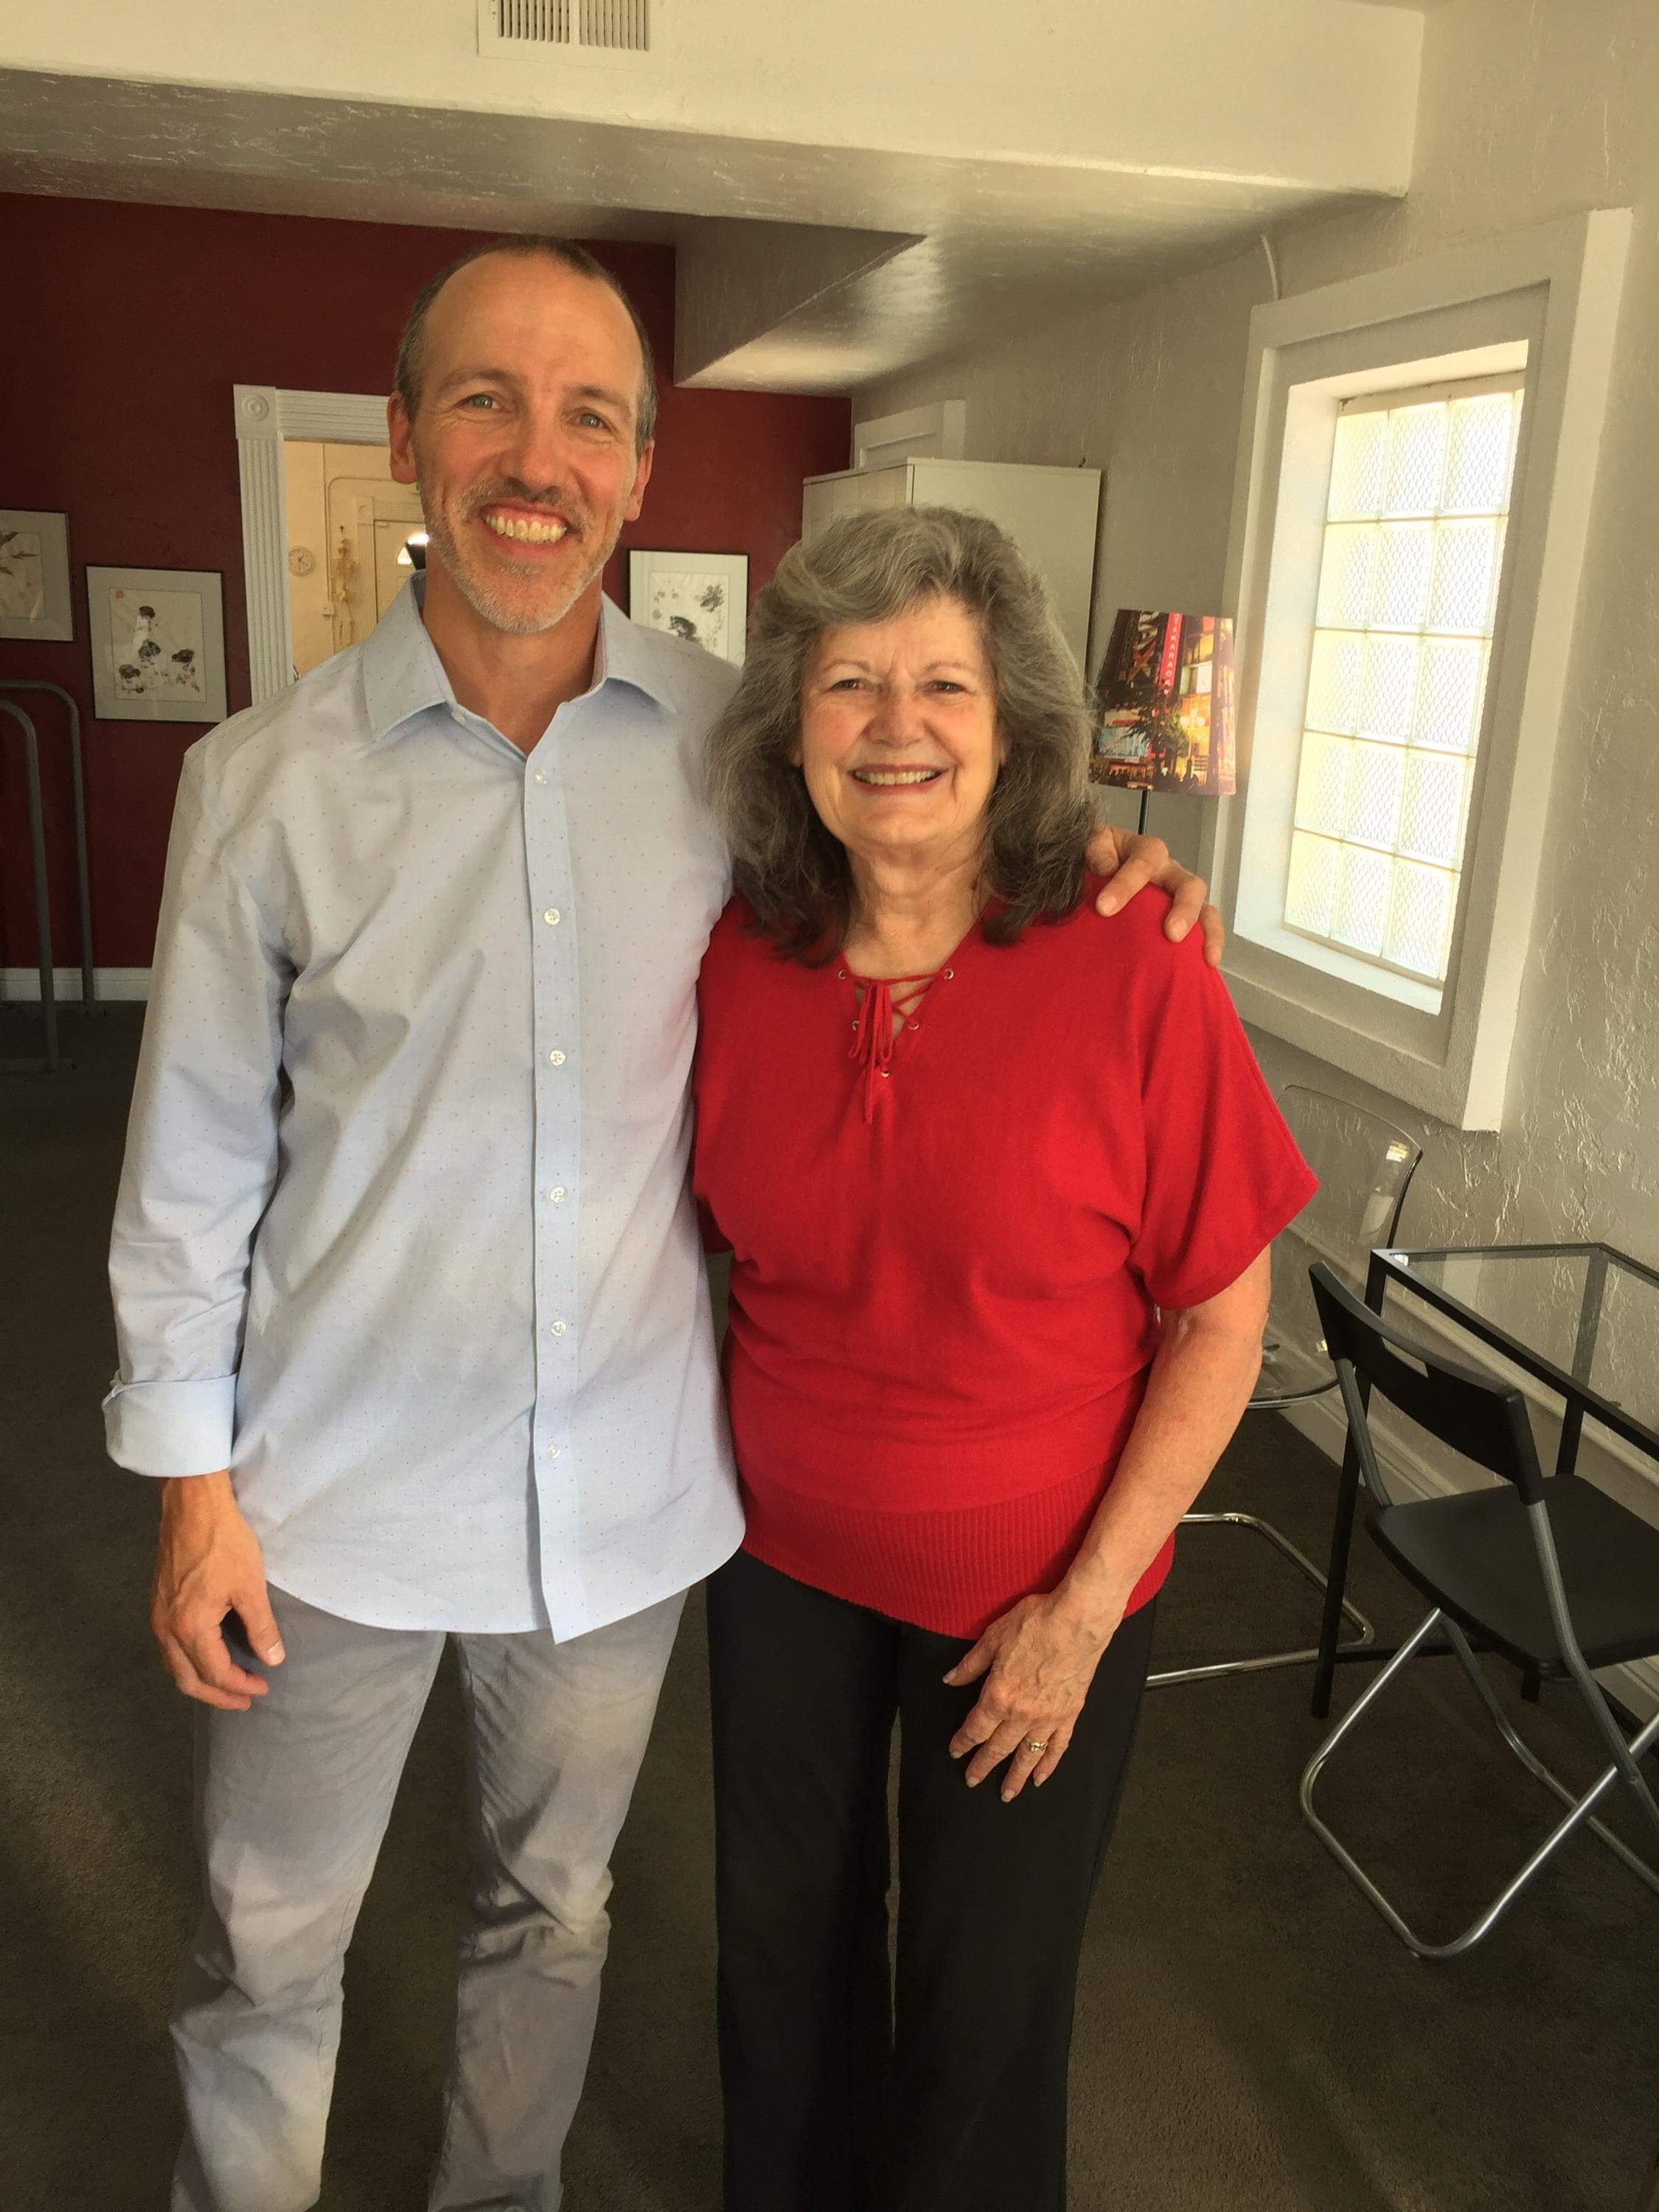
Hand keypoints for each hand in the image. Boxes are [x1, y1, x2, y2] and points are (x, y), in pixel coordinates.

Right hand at [152, 1471, 284, 1710]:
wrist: (191, 1506)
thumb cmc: (223, 1542)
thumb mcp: (250, 1586)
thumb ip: (261, 1626)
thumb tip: (272, 1659)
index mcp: (190, 1628)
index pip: (215, 1673)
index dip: (240, 1685)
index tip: (263, 1687)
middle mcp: (166, 1629)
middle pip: (188, 1679)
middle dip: (217, 1694)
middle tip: (244, 1700)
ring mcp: (157, 1616)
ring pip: (174, 1665)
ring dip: (200, 1680)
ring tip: (226, 1683)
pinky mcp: (157, 1603)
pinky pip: (168, 1647)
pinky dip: (187, 1661)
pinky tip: (205, 1655)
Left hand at [943, 1589, 1122, 1800]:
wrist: (1078, 1622)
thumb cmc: (1034, 1624)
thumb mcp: (993, 1637)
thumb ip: (971, 1664)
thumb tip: (949, 1680)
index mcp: (998, 1695)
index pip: (975, 1727)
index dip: (963, 1742)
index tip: (955, 1752)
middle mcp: (1021, 1715)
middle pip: (998, 1748)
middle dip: (983, 1766)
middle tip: (971, 1781)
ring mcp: (1048, 1719)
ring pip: (1027, 1756)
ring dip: (1015, 1777)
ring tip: (1006, 1794)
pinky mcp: (1069, 1715)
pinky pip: (1057, 1747)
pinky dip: (1048, 1765)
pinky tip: (1041, 1778)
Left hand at [1085, 823, 1223, 967]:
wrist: (1095, 868)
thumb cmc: (1096, 859)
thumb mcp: (1090, 845)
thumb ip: (1095, 851)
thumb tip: (1105, 864)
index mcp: (1145, 852)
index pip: (1144, 861)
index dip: (1126, 884)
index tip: (1104, 908)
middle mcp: (1169, 872)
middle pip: (1188, 885)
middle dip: (1183, 909)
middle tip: (1171, 933)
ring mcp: (1179, 894)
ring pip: (1204, 908)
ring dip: (1205, 931)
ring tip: (1202, 955)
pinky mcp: (1184, 916)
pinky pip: (1205, 927)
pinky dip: (1210, 943)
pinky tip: (1208, 964)